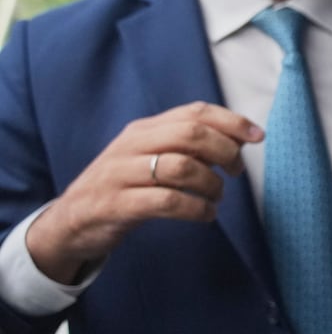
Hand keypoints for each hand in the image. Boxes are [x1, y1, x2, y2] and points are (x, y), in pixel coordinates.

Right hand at [25, 102, 262, 283]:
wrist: (71, 221)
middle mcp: (132, 145)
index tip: (258, 136)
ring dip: (212, 185)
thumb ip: (187, 146)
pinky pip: (167, 201)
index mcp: (145, 129)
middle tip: (236, 173)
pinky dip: (196, 208)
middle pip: (191, 134)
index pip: (194, 112)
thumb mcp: (150, 157)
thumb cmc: (125, 187)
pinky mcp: (117, 204)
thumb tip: (239, 140)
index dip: (231, 121)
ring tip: (217, 198)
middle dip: (225, 151)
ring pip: (182, 167)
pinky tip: (206, 215)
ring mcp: (122, 174)